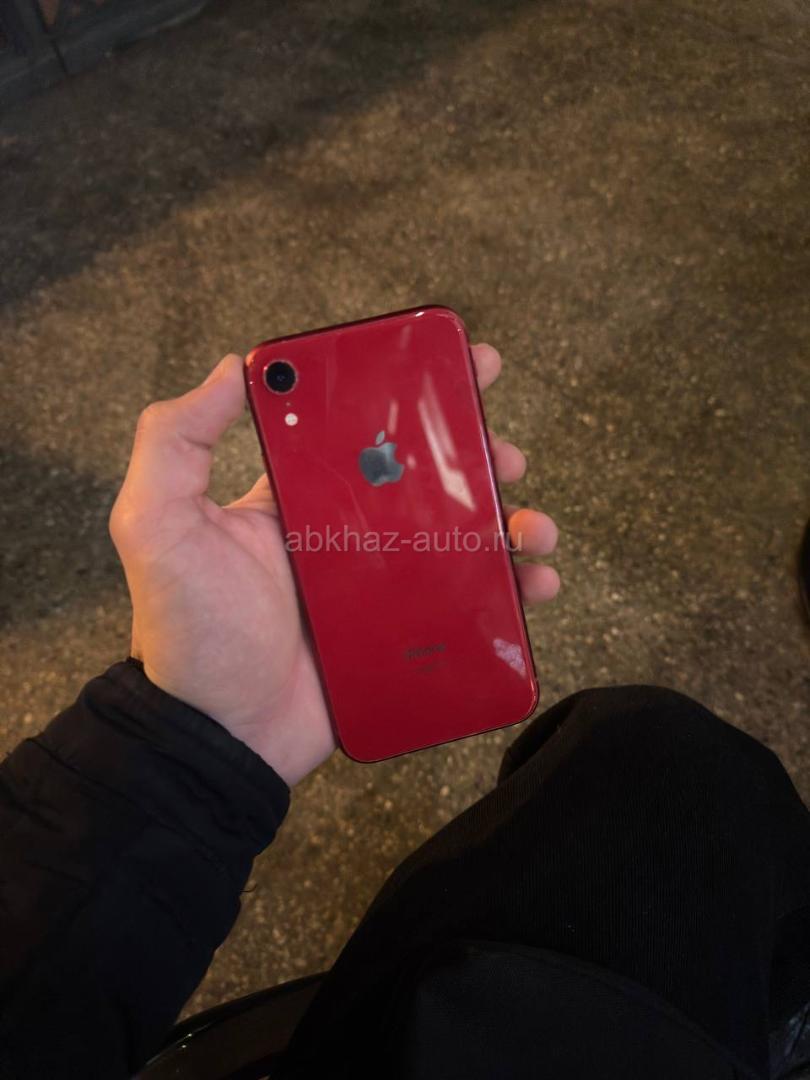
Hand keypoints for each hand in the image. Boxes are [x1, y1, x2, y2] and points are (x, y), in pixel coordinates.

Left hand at [109, 346, 558, 785]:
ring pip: (461, 537)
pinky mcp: (405, 634)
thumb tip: (232, 366)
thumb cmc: (191, 632)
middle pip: (427, 478)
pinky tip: (533, 584)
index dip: (411, 395)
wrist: (222, 738)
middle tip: (508, 454)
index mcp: (298, 498)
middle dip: (477, 455)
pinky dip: (510, 589)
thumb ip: (176, 441)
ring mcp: (381, 586)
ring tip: (532, 525)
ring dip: (508, 519)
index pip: (361, 430)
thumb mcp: (158, 525)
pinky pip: (468, 603)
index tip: (458, 367)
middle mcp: (345, 533)